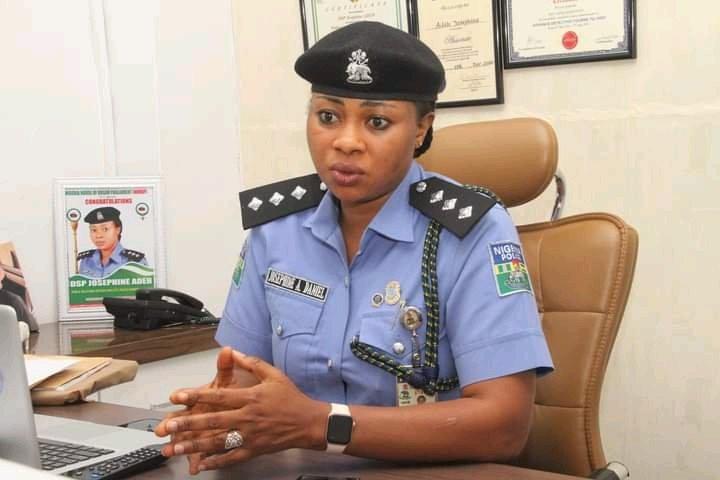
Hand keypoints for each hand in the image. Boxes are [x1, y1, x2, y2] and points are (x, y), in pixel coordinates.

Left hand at [156, 351, 328, 472]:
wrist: (308, 422)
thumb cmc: (291, 397)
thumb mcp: (273, 374)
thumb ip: (252, 363)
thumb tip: (233, 351)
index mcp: (251, 397)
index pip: (219, 397)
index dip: (196, 396)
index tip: (177, 397)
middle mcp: (248, 417)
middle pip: (213, 421)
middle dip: (188, 424)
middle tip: (168, 426)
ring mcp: (250, 436)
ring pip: (218, 441)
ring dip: (195, 445)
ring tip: (175, 447)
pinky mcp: (254, 450)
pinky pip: (232, 457)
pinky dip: (215, 461)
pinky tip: (200, 464)